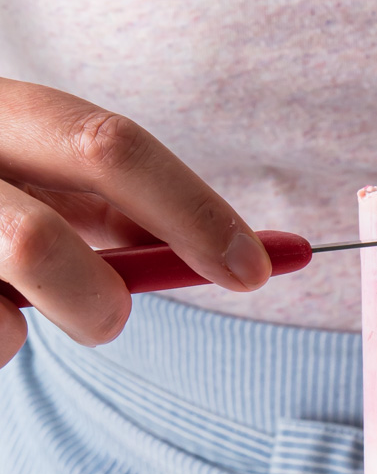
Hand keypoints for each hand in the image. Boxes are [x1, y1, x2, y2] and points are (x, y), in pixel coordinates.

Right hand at [0, 77, 270, 366]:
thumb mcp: (42, 176)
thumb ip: (116, 204)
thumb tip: (234, 255)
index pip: (106, 144)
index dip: (191, 210)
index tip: (256, 270)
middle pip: (37, 243)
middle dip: (96, 301)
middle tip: (112, 318)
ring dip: (23, 329)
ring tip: (7, 304)